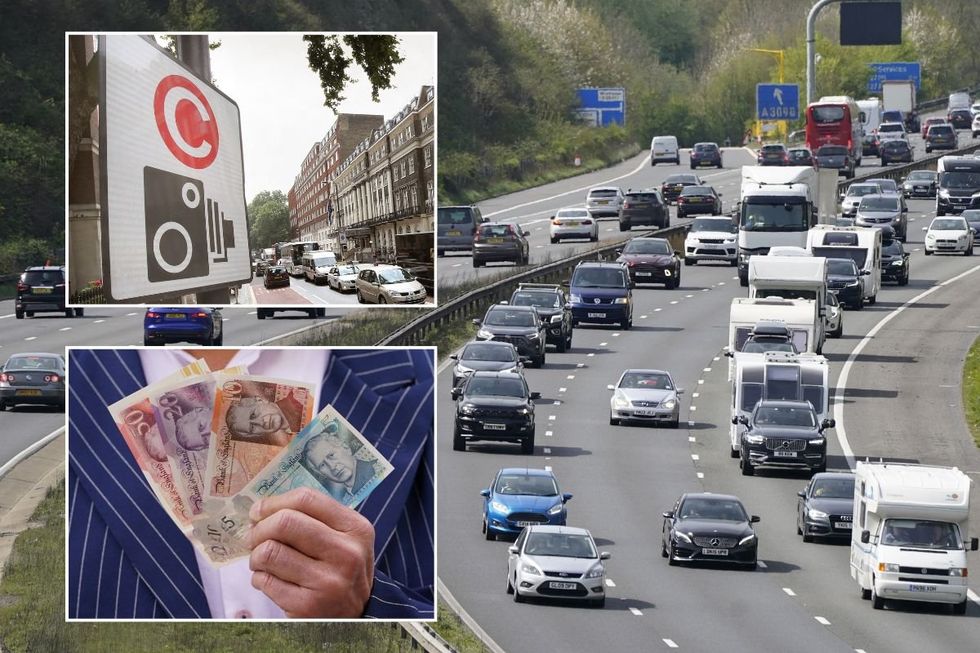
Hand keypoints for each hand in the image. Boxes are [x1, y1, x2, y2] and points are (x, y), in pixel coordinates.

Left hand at [248, 487, 374, 617]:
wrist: (353, 618)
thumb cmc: (341, 570)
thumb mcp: (344, 539)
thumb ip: (314, 519)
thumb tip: (263, 509)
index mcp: (356, 529)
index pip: (307, 499)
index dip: (275, 502)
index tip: (259, 511)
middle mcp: (346, 553)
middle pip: (285, 522)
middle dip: (260, 528)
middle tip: (253, 537)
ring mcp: (327, 581)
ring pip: (269, 552)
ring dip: (256, 556)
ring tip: (262, 561)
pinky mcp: (307, 605)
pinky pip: (265, 580)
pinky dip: (259, 578)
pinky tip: (269, 580)